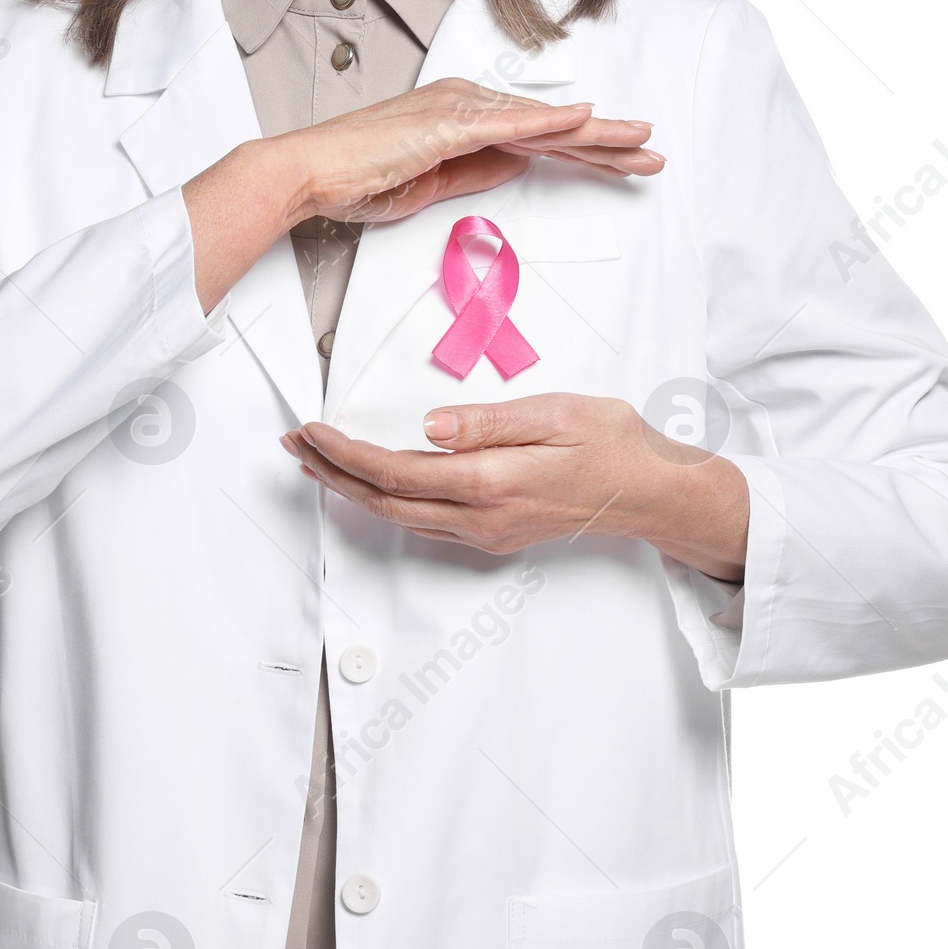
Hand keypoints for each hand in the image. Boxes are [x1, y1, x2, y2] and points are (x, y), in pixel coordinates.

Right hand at [183, 80, 662, 311]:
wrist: (313, 173)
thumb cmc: (360, 180)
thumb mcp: (434, 184)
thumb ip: (478, 171)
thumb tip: (522, 163)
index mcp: (465, 118)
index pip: (540, 138)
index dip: (587, 151)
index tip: (626, 163)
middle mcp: (469, 104)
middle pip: (554, 127)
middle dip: (608, 142)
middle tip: (654, 153)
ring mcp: (460, 109)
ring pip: (543, 123)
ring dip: (596, 134)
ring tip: (641, 141)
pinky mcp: (448, 122)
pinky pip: (510, 123)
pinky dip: (550, 122)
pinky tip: (586, 121)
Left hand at [281, 394, 747, 581]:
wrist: (653, 494)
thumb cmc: (613, 444)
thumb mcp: (557, 414)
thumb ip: (489, 422)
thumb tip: (430, 426)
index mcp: (491, 482)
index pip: (396, 470)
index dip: (345, 453)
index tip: (311, 431)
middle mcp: (481, 517)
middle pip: (386, 500)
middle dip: (333, 473)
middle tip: (294, 445)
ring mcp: (487, 532)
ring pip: (401, 515)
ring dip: (354, 489)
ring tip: (318, 461)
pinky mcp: (495, 534)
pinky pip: (426, 522)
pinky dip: (388, 501)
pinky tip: (374, 485)